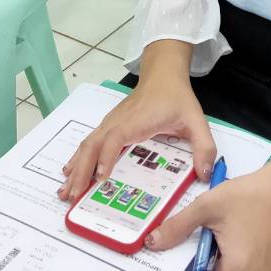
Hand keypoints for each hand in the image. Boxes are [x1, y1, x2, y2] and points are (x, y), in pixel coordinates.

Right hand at [59, 74, 216, 203]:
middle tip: (74, 195)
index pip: (116, 139)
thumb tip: (204, 175)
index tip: (101, 179)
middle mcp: (119, 121)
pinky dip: (78, 158)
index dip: (106, 158)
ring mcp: (111, 122)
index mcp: (138, 121)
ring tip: (65, 190)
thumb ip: (204, 147)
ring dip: (75, 167)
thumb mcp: (196, 121)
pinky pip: (89, 142)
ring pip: (87, 144)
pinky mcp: (108, 125)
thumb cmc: (176, 98)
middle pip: (93, 145)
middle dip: (82, 170)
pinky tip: (70, 171)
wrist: (162, 74)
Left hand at [145, 156, 270, 270]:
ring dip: (212, 264)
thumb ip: (178, 227)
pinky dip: (226, 261)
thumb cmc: (251, 196)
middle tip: (191, 246)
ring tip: (205, 240)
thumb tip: (153, 242)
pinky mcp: (265, 267)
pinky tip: (219, 241)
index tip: (177, 260)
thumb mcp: (208, 206)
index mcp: (236, 270)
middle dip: (199, 267)